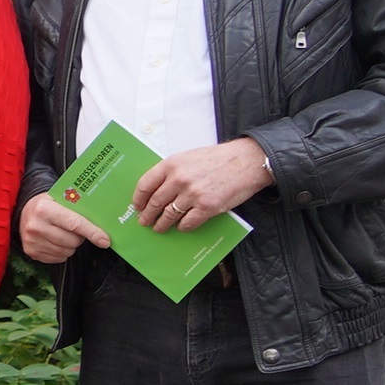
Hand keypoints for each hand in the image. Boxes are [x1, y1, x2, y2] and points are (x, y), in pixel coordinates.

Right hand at [19, 192, 110, 263]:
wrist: (24, 211)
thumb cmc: (48, 204)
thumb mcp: (61, 198)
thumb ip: (79, 209)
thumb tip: (104, 224)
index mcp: (44, 208)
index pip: (74, 224)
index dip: (92, 233)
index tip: (105, 241)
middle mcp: (35, 225)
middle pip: (72, 241)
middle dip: (80, 238)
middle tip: (76, 230)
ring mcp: (32, 240)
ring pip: (66, 251)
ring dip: (71, 245)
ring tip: (65, 234)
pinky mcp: (31, 251)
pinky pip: (58, 258)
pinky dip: (62, 252)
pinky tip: (57, 242)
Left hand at [131, 136, 272, 231]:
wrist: (247, 161)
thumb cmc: (218, 158)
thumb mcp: (188, 157)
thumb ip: (172, 170)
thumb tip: (157, 189)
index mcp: (172, 164)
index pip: (145, 185)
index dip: (139, 199)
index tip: (137, 206)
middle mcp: (179, 179)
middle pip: (155, 203)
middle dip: (147, 215)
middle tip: (144, 221)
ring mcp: (193, 194)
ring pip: (169, 215)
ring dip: (161, 224)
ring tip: (159, 228)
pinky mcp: (207, 207)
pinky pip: (188, 223)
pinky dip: (183, 227)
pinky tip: (181, 227)